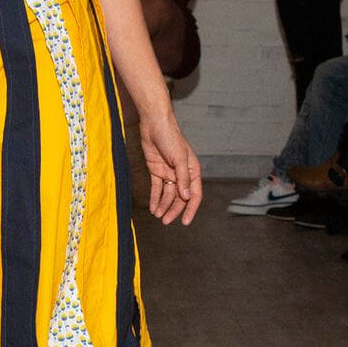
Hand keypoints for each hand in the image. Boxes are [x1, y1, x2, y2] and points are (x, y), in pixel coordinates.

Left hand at [139, 111, 202, 225]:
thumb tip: (186, 196)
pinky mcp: (156, 171)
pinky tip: (153, 207)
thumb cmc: (170, 137)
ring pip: (168, 195)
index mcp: (192, 171)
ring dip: (163, 206)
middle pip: (180, 197)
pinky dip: (155, 198)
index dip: (190, 209)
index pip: (194, 194)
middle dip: (174, 210)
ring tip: (158, 216)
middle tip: (166, 221)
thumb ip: (183, 177)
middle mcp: (182, 174)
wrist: (154, 124)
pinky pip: (157, 188)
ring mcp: (169, 173)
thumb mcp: (178, 158)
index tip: (185, 222)